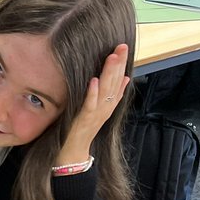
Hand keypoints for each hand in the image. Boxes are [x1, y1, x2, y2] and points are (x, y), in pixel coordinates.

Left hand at [56, 43, 129, 165]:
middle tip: (122, 46)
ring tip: (112, 57)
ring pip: (106, 91)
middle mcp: (105, 108)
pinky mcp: (84, 120)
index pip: (118, 80)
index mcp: (109, 104)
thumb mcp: (100, 109)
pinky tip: (93, 80)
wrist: (74, 153)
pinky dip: (92, 93)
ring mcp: (96, 114)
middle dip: (119, 64)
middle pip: (115, 83)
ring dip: (108, 74)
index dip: (121, 64)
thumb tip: (125, 78)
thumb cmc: (83, 130)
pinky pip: (90, 105)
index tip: (123, 47)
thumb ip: (113, 94)